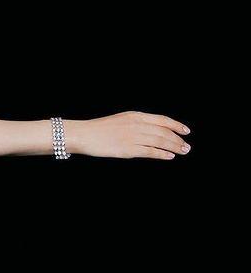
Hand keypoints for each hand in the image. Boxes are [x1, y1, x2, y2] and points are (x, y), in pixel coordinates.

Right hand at [66, 111, 191, 158]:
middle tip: (186, 146)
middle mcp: (136, 124)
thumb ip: (137, 123)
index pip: (162, 119)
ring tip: (182, 151)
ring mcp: (133, 137)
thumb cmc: (101, 128)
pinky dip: (162, 154)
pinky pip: (150, 151)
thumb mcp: (122, 120)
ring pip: (160, 141)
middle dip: (177, 139)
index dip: (176, 125)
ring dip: (174, 147)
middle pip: (163, 131)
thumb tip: (154, 130)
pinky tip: (169, 156)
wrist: (85, 134)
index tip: (186, 131)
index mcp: (135, 115)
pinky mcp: (129, 149)